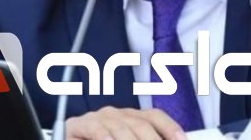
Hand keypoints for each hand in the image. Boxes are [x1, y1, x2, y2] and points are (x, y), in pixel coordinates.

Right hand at [64, 107, 185, 139]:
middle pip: (141, 124)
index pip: (154, 116)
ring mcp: (98, 117)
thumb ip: (143, 139)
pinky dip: (106, 138)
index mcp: (131, 117)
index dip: (170, 128)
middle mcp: (116, 114)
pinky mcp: (80, 124)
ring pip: (121, 127)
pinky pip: (97, 130)